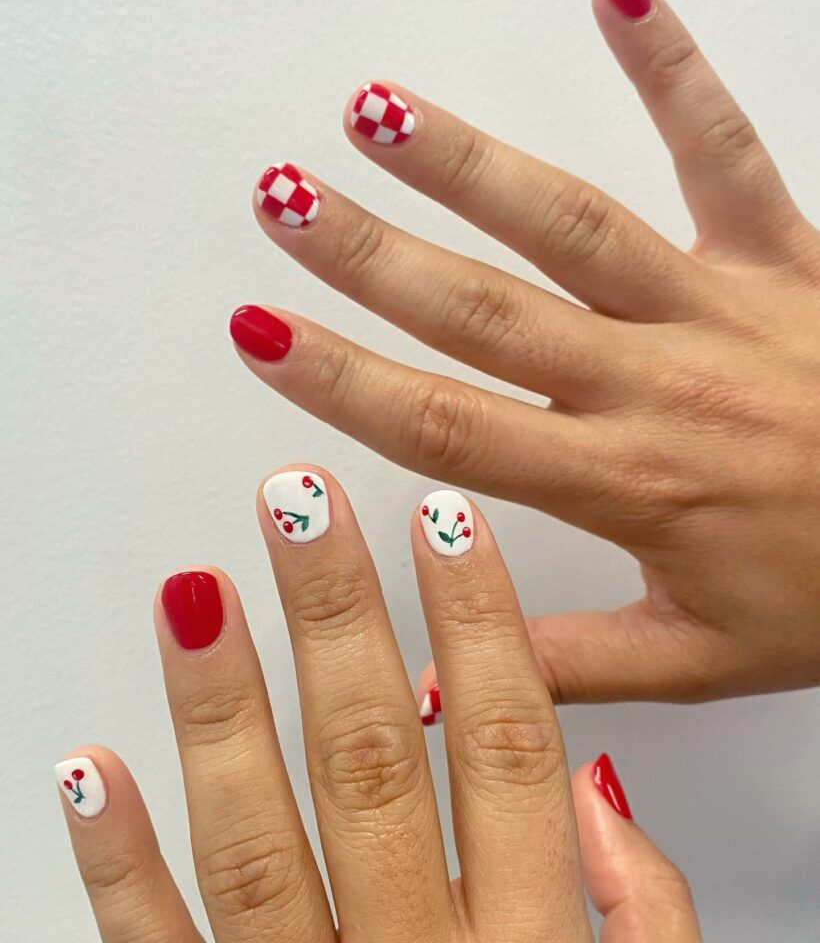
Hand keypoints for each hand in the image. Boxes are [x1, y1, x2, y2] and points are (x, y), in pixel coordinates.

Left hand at [57, 470, 699, 940]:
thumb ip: (649, 921)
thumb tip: (607, 792)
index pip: (507, 748)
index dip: (480, 624)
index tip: (447, 524)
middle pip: (376, 758)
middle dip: (340, 618)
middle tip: (302, 505)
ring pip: (259, 836)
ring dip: (222, 706)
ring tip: (198, 588)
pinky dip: (119, 862)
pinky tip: (88, 765)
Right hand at [230, 0, 819, 703]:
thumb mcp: (701, 660)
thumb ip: (568, 667)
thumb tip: (450, 683)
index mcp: (626, 482)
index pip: (448, 428)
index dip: (343, 381)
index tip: (264, 332)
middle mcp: (656, 383)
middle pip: (482, 311)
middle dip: (368, 255)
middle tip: (285, 200)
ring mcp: (718, 306)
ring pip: (571, 224)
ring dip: (466, 164)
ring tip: (379, 112)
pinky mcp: (782, 254)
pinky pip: (722, 149)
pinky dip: (670, 68)